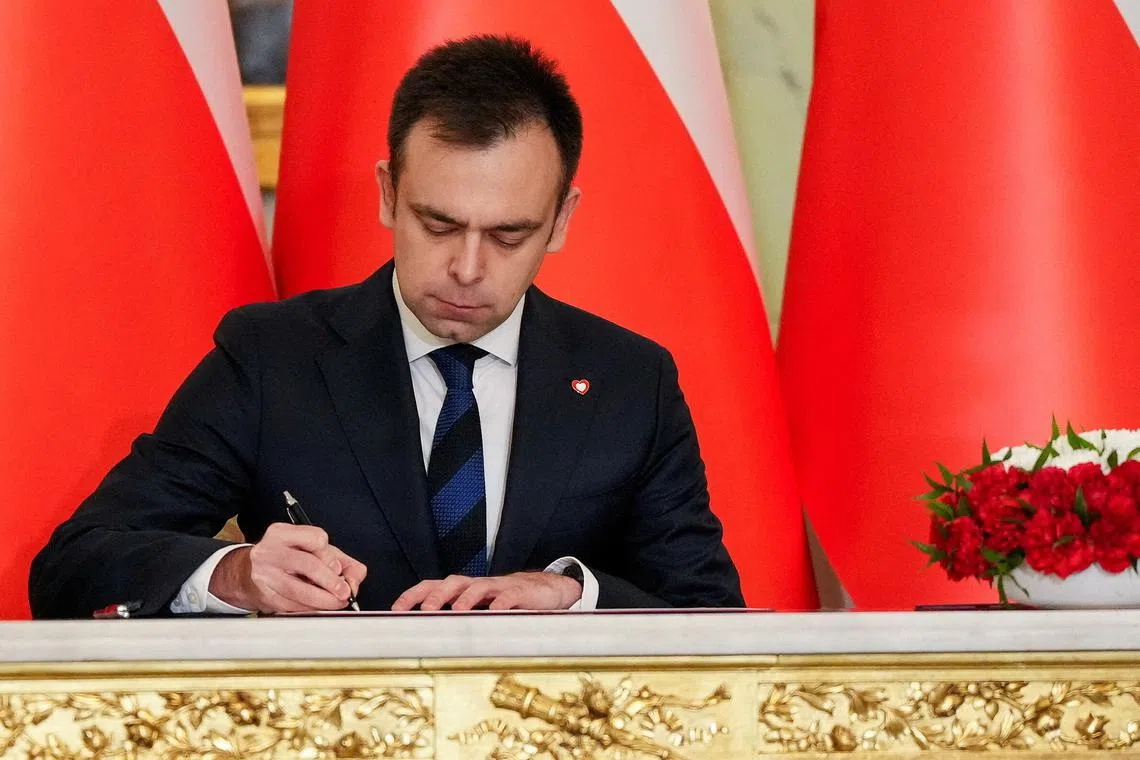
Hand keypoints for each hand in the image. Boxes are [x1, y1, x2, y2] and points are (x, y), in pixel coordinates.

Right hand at [209, 523, 366, 611]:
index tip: (337, 568)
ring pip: (298, 590)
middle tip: (344, 592)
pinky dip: (310, 609)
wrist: (248, 573)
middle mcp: (270, 551)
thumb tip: (355, 578)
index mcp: (282, 533)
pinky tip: (318, 607)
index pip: (314, 538)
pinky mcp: (264, 595)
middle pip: (307, 564)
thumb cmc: (287, 558)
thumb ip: (342, 561)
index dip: (330, 556)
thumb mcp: (313, 550)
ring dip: (323, 600)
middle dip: (331, 581)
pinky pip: (291, 605)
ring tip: (336, 602)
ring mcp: (264, 574)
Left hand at [392, 572, 581, 611]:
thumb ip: (455, 619)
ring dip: (466, 598)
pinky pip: (509, 596)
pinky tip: (495, 613)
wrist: (544, 591)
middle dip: (436, 595)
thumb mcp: (477, 609)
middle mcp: (477, 585)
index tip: (396, 609)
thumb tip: (424, 638)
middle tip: (424, 610)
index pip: (431, 586)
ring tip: (457, 611)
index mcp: (463, 589)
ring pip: (479, 586)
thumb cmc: (503, 601)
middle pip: (452, 582)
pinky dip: (501, 604)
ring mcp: (499, 587)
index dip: (413, 595)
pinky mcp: (520, 593)